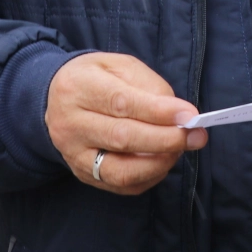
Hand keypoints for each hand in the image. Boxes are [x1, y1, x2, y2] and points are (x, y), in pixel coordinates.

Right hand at [45, 52, 206, 195]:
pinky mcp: (82, 174)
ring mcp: (74, 154)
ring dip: (158, 163)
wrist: (55, 98)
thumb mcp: (118, 65)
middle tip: (196, 136)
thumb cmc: (95, 79)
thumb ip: (149, 85)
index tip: (189, 115)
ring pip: (120, 170)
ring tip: (179, 148)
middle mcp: (70, 124)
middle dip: (165, 139)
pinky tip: (162, 161)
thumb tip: (178, 113)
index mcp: (78, 87)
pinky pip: (121, 185)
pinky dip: (148, 177)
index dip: (159, 112)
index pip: (121, 103)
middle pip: (122, 138)